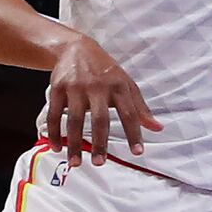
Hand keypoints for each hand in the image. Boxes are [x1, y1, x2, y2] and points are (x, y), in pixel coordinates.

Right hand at [43, 33, 158, 160]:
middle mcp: (98, 87)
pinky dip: (54, 132)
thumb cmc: (106, 71)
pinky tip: (56, 147)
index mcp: (119, 87)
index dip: (134, 133)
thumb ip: (140, 108)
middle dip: (100, 142)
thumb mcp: (127, 85)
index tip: (137, 152)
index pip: (130, 113)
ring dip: (74, 143)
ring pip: (75, 120)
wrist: (77, 48)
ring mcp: (76, 88)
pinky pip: (55, 114)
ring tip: (76, 163)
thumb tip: (158, 128)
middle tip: (100, 163)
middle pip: (100, 119)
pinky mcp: (57, 89)